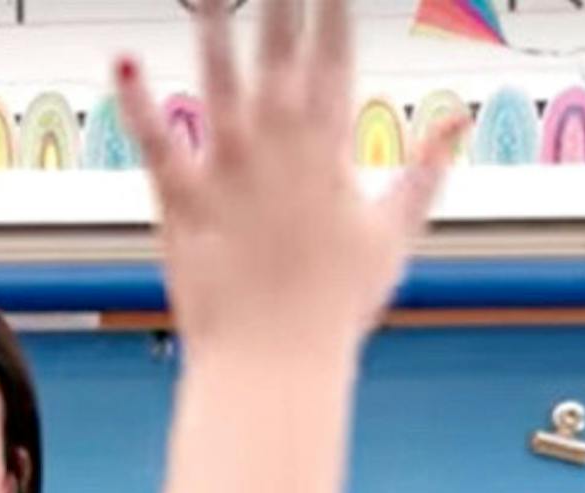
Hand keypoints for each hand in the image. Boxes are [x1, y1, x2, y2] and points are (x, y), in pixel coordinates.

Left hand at [110, 0, 459, 360]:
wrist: (276, 364)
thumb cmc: (336, 308)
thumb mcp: (395, 233)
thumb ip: (425, 170)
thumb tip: (458, 122)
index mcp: (330, 152)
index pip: (334, 58)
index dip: (331, 9)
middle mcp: (279, 148)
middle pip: (278, 52)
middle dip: (280, 0)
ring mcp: (228, 170)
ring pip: (218, 79)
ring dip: (213, 27)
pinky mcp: (182, 200)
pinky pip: (155, 142)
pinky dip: (138, 103)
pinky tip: (126, 61)